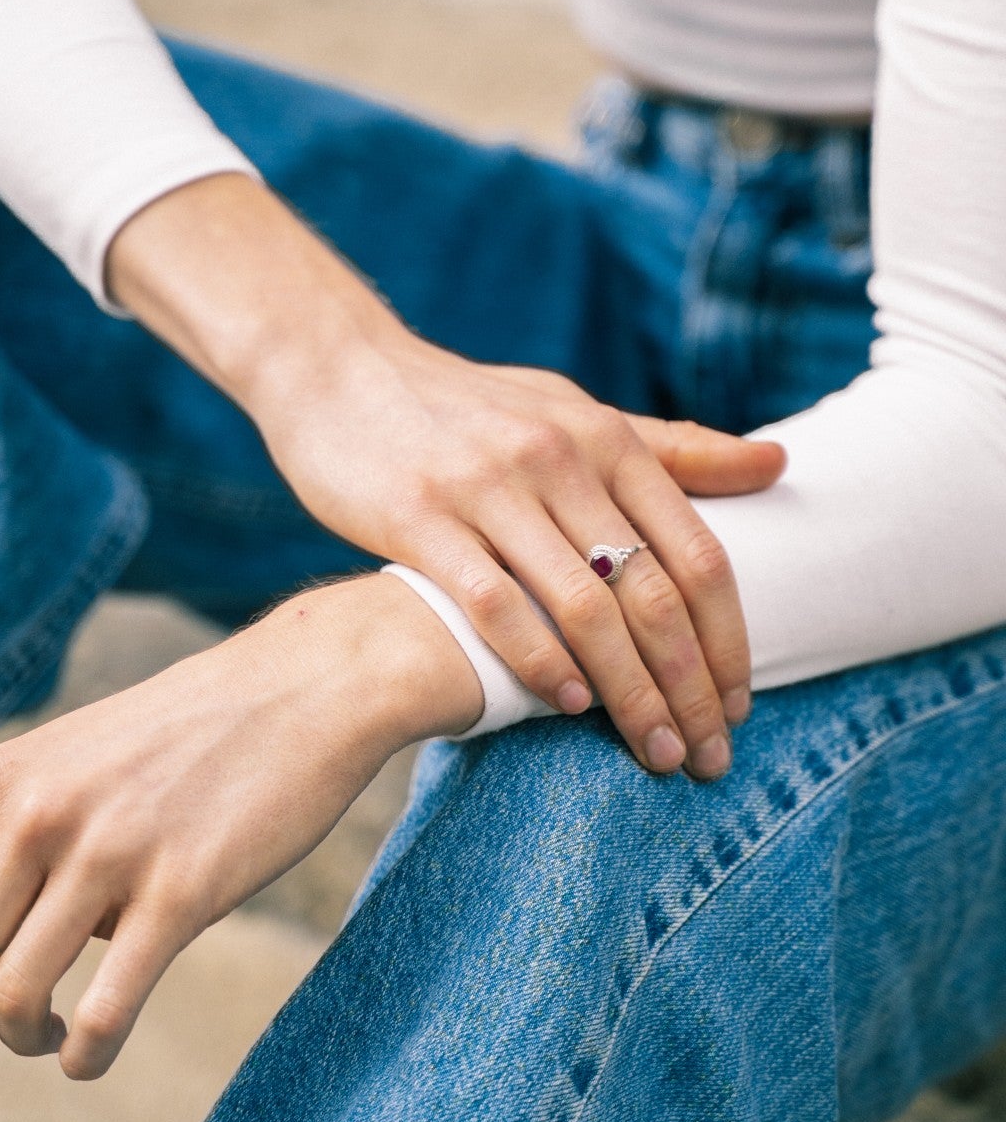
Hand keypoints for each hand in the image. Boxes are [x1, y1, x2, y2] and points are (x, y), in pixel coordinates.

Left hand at [0, 575, 481, 1080]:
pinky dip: (85, 1054)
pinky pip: (105, 1010)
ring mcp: (111, 852)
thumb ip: (15, 837)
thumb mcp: (74, 761)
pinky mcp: (184, 891)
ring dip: (21, 1042)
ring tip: (49, 1043)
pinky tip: (91, 1055)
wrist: (303, 689)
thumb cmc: (189, 735)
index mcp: (1, 781)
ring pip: (18, 997)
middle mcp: (40, 814)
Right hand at [110, 175, 785, 777]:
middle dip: (691, 686)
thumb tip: (781, 464)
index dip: (729, 640)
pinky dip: (540, 662)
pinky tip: (569, 706)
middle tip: (709, 754)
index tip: (741, 706)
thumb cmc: (471, 406)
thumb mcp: (575, 410)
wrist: (340, 368)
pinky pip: (495, 605)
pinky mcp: (420, 518)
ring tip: (654, 751)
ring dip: (630, 694)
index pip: (698, 555)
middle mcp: (557, 458)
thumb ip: (672, 449)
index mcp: (605, 436)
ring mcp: (488, 488)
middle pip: (652, 593)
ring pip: (585, 609)